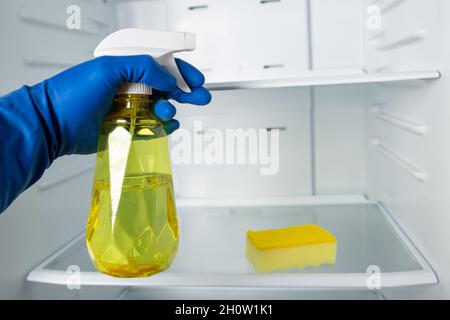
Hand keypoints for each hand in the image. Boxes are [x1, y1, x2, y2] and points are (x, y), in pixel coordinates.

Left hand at [30, 55, 210, 155]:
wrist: (53, 124)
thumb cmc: (72, 93)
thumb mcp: (108, 68)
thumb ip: (142, 67)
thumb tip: (166, 75)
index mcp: (126, 68)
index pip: (160, 65)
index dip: (180, 71)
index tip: (196, 79)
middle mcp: (129, 87)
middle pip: (166, 86)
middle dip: (186, 91)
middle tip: (201, 97)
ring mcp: (129, 108)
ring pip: (161, 107)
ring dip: (170, 109)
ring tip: (165, 112)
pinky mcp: (127, 128)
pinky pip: (153, 127)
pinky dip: (163, 126)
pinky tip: (167, 125)